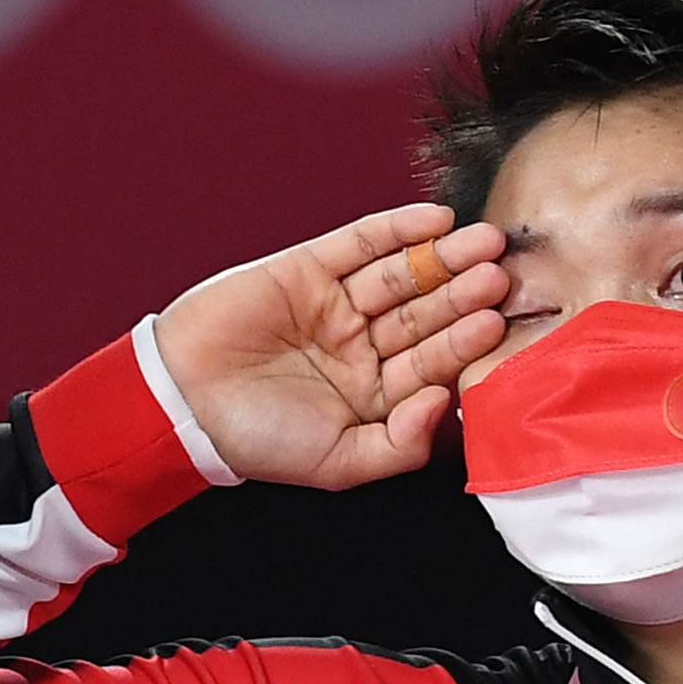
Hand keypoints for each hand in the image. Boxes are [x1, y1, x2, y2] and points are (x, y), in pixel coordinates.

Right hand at [147, 204, 511, 488]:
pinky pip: (362, 243)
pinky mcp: (309, 267)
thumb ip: (399, 444)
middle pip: (424, 314)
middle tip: (500, 275)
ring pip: (402, 276)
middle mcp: (361, 345)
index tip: (495, 323)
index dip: (463, 343)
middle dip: (462, 294)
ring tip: (481, 243)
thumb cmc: (254, 438)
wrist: (182, 399)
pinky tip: (436, 220)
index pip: (431, 362)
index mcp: (373, 392)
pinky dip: (398, 229)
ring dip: (443, 258)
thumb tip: (446, 401)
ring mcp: (336, 303)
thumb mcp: (338, 463)